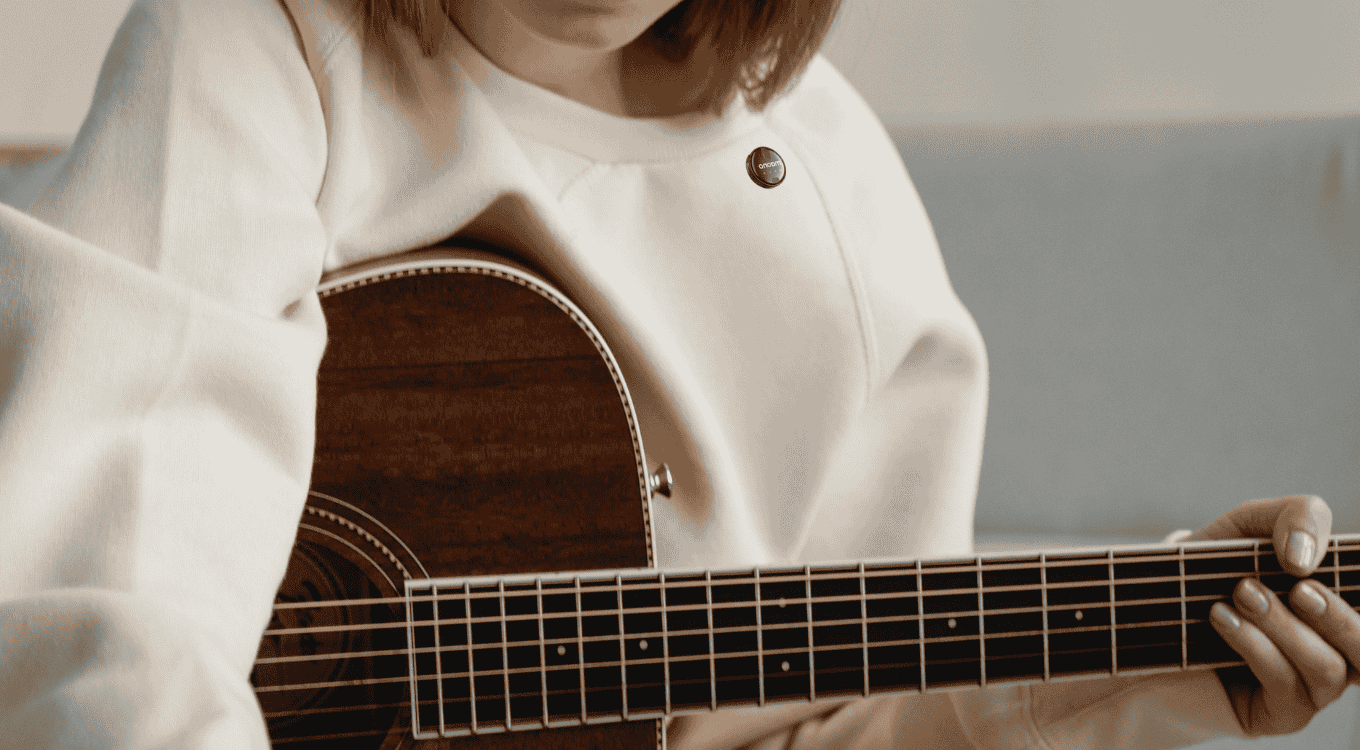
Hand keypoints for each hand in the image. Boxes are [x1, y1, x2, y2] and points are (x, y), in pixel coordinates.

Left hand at [1185, 494, 1359, 735]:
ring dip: (1285, 628)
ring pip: (1329, 668)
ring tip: (1241, 594)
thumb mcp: (1250, 526)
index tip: (1320, 574)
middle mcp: (1337, 648)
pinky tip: (1222, 618)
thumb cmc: (1210, 567)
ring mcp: (1312, 685)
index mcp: (1341, 606)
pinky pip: (1286, 685)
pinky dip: (1256, 646)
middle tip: (1297, 587)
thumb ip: (1295, 517)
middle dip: (1338, 616)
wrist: (1148, 612)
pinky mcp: (1278, 712)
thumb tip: (1307, 558)